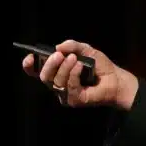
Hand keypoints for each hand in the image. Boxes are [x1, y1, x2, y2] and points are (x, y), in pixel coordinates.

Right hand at [22, 39, 138, 110]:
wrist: (116, 79)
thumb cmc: (100, 66)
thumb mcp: (87, 50)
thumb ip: (73, 46)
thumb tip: (58, 46)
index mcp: (57, 72)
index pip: (37, 72)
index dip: (30, 66)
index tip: (30, 57)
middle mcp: (58, 84)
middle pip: (44, 77)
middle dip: (49, 64)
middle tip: (59, 55)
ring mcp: (65, 94)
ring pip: (55, 82)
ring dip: (64, 68)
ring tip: (75, 58)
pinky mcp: (74, 100)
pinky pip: (69, 87)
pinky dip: (73, 74)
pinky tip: (81, 66)